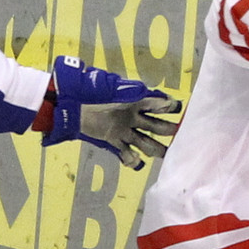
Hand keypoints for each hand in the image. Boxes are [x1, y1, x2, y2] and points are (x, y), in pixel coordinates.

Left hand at [43, 55, 181, 169]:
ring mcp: (124, 129)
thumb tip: (146, 92)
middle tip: (178, 134)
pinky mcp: (112, 140)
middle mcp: (133, 116)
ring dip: (155, 148)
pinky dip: (131, 159)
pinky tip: (135, 163)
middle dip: (168, 130)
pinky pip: (126, 152)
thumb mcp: (109, 85)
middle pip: (155, 125)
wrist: (69, 103)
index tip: (177, 109)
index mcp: (134, 100)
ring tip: (165, 155)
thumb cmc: (89, 89)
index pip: (157, 104)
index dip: (168, 106)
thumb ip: (128, 90)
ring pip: (145, 142)